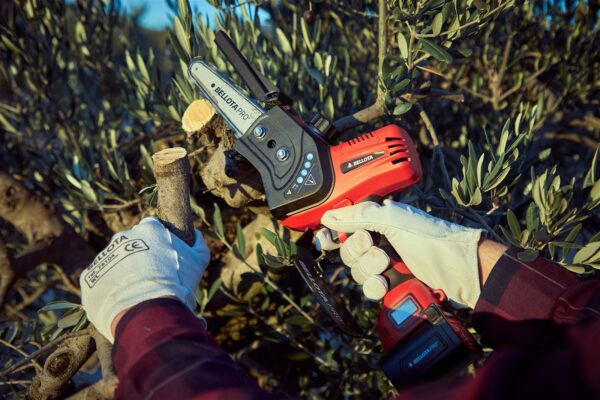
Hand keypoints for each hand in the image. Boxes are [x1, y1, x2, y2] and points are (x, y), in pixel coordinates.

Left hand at [80, 217, 209, 341]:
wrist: (147, 309)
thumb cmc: (176, 282)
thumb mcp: (198, 260)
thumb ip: (198, 243)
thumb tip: (196, 234)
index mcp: (148, 228)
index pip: (152, 228)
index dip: (159, 242)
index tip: (164, 257)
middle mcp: (122, 236)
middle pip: (131, 244)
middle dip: (139, 257)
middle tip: (152, 278)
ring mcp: (103, 256)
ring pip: (114, 263)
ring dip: (124, 274)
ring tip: (137, 294)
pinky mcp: (88, 277)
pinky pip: (100, 282)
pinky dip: (110, 290)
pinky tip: (123, 302)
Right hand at [319, 200, 495, 307]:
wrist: (462, 273)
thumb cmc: (433, 240)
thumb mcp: (395, 220)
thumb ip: (360, 216)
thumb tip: (329, 216)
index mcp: (380, 221)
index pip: (346, 226)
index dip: (333, 234)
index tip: (327, 239)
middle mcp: (381, 242)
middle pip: (348, 251)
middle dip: (359, 252)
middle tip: (376, 248)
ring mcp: (387, 266)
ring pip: (357, 272)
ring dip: (369, 271)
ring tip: (388, 267)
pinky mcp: (392, 287)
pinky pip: (369, 290)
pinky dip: (374, 288)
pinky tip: (385, 285)